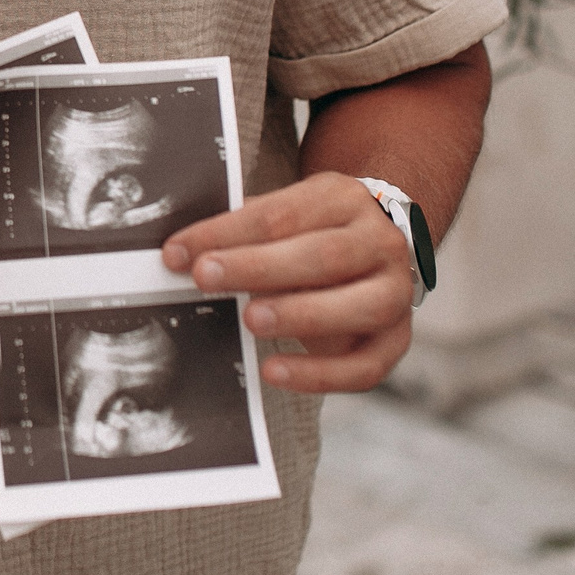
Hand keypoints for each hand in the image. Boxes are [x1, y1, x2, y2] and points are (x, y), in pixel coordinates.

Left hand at [159, 174, 415, 393]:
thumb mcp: (287, 213)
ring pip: (360, 307)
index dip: (226, 232)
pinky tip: (275, 373)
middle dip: (259, 267)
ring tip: (250, 321)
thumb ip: (244, 230)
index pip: (281, 213)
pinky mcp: (396, 341)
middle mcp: (381, 243)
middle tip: (205, 277)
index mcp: (344, 199)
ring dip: (300, 315)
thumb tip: (182, 254)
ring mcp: (395, 293)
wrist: (379, 246)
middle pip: (324, 255)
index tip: (178, 252)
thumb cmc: (314, 233)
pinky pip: (365, 367)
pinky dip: (320, 375)